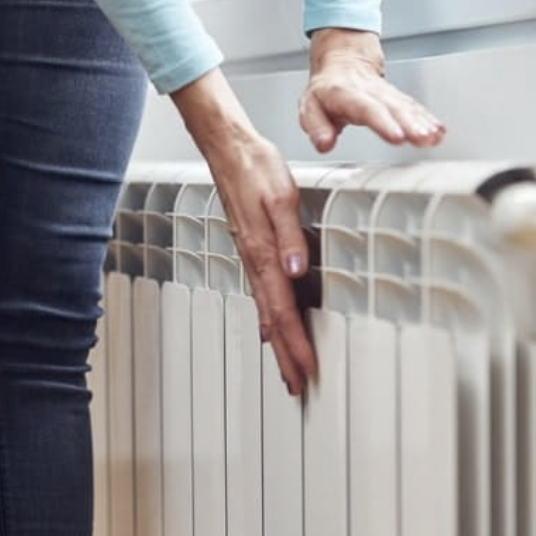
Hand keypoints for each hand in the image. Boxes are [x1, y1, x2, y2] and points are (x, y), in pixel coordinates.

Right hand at [171, 69, 315, 395]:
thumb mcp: (281, 196)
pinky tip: (268, 328)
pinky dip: (266, 319)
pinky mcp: (250, 249)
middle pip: (271, 321)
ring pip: (264, 311)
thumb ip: (291, 236)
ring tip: (287, 368)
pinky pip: (259, 294)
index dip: (296, 343)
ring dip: (277, 342)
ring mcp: (250, 257)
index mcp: (264, 253)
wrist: (228, 149)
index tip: (308, 371)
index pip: (282, 310)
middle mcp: (255, 261)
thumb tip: (296, 272)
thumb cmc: (256, 168)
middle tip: (297, 387)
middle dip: (285, 356)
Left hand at [300, 28, 444, 150]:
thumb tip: (323, 144)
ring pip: (406, 106)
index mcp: (347, 94)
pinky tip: (438, 131)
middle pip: (393, 108)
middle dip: (411, 124)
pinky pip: (413, 107)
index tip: (397, 136)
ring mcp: (386, 93)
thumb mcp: (309, 107)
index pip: (367, 109)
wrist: (342, 59)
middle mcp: (370, 92)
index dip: (383, 123)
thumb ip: (316, 126)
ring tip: (433, 136)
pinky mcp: (397, 98)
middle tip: (423, 138)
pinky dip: (427, 119)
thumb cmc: (326, 89)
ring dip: (422, 122)